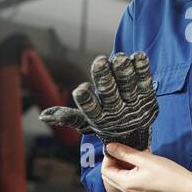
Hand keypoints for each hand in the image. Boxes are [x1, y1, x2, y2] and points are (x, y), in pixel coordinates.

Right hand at [39, 52, 157, 150]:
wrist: (134, 135)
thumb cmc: (104, 123)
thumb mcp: (85, 123)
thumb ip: (68, 116)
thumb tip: (43, 115)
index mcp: (99, 118)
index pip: (91, 109)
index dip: (86, 100)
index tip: (81, 89)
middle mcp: (117, 113)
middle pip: (110, 95)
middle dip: (105, 79)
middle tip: (100, 61)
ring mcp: (134, 105)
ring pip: (128, 88)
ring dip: (124, 72)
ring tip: (120, 58)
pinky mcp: (148, 98)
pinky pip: (145, 82)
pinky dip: (142, 70)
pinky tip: (138, 56)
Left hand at [101, 143, 191, 191]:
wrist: (185, 187)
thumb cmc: (167, 173)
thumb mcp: (144, 159)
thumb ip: (125, 153)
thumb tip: (109, 147)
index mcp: (125, 183)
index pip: (105, 170)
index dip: (108, 157)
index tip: (118, 146)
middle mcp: (127, 190)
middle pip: (110, 175)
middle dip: (114, 160)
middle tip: (125, 149)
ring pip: (120, 177)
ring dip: (124, 164)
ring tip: (136, 153)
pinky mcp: (142, 191)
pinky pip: (129, 179)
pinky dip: (131, 169)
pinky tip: (142, 161)